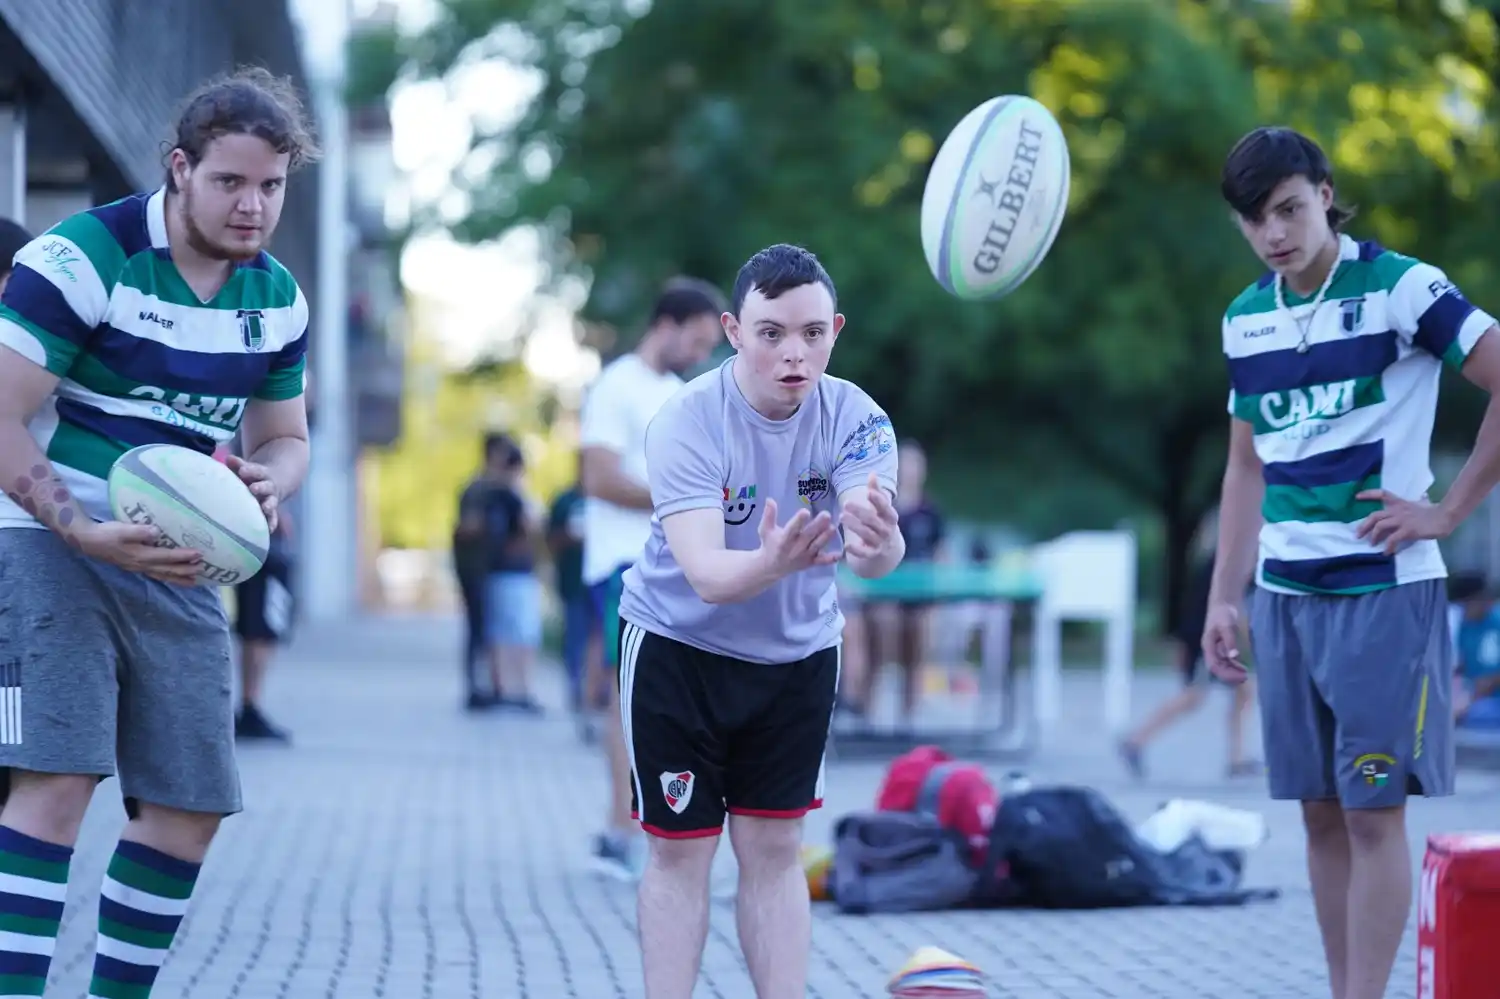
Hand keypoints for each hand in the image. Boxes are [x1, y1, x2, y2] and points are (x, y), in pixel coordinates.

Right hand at [74, 521, 203, 585]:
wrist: (88, 541)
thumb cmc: (106, 534)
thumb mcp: (121, 529)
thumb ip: (139, 531)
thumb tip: (157, 532)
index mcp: (140, 555)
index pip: (166, 557)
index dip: (183, 556)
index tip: (198, 554)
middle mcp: (141, 565)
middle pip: (167, 570)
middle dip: (186, 570)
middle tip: (203, 568)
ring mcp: (138, 567)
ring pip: (163, 575)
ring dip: (179, 578)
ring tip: (195, 581)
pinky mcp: (135, 566)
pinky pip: (156, 574)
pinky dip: (168, 577)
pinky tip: (174, 577)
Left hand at [226, 454, 279, 532]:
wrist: (277, 480)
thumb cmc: (253, 476)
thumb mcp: (248, 468)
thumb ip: (238, 465)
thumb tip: (228, 458)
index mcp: (262, 475)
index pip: (257, 471)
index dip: (250, 470)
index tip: (242, 470)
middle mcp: (269, 487)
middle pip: (266, 486)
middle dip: (260, 488)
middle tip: (253, 488)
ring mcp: (271, 499)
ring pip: (271, 502)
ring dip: (268, 505)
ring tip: (265, 508)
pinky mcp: (272, 511)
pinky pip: (273, 518)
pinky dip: (271, 523)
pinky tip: (268, 529)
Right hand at [757, 498, 839, 574]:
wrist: (771, 568)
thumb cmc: (769, 544)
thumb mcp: (765, 530)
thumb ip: (769, 515)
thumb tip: (770, 499)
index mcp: (783, 540)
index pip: (791, 529)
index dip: (798, 521)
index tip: (805, 511)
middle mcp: (795, 548)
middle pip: (808, 536)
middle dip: (817, 526)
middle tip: (826, 514)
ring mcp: (804, 556)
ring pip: (816, 546)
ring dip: (825, 538)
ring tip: (833, 528)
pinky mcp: (810, 563)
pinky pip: (821, 561)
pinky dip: (830, 559)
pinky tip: (840, 554)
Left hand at [840, 472, 899, 558]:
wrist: (888, 551)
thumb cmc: (881, 523)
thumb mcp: (881, 509)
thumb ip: (876, 492)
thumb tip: (872, 473)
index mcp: (890, 517)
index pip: (886, 508)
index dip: (878, 500)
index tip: (868, 492)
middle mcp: (887, 530)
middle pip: (874, 520)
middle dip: (860, 512)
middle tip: (845, 504)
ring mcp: (881, 543)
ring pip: (868, 534)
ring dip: (855, 526)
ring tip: (841, 517)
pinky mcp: (873, 555)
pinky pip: (865, 554)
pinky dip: (857, 550)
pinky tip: (846, 546)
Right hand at [1201, 601, 1248, 684]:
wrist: (1222, 604)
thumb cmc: (1222, 613)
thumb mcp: (1227, 626)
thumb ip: (1230, 641)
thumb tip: (1234, 656)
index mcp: (1208, 645)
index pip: (1214, 665)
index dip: (1226, 673)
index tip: (1241, 675)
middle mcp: (1210, 650)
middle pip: (1217, 669)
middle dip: (1230, 675)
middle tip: (1245, 677)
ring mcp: (1215, 649)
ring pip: (1222, 666)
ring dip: (1232, 672)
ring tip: (1245, 674)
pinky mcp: (1221, 647)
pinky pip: (1226, 661)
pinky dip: (1234, 666)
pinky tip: (1242, 668)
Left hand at [1355, 489, 1454, 553]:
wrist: (1445, 516)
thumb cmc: (1435, 511)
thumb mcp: (1423, 503)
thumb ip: (1418, 501)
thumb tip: (1423, 497)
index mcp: (1400, 503)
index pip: (1381, 494)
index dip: (1368, 494)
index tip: (1357, 497)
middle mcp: (1398, 511)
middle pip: (1374, 515)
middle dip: (1364, 526)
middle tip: (1358, 535)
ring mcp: (1402, 520)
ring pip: (1380, 526)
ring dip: (1373, 537)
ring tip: (1372, 545)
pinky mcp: (1408, 530)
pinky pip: (1392, 539)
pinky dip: (1387, 547)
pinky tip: (1387, 552)